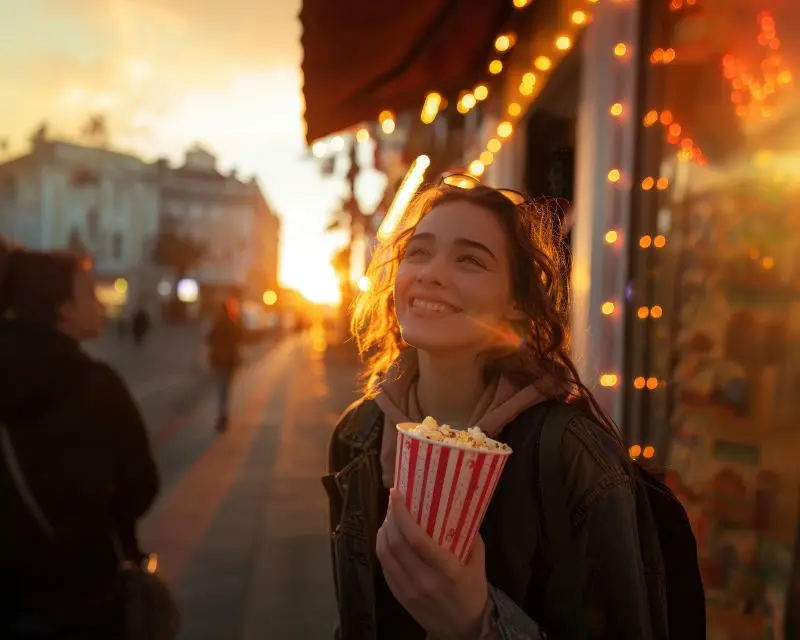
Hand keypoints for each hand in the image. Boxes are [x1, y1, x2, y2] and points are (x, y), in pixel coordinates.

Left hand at [376, 489, 489, 638]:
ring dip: (383, 531)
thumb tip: (457, 506)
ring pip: (385, 555)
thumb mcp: (478, 562)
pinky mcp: (400, 597)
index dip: (402, 515)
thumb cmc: (472, 590)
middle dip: (391, 518)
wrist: (464, 628)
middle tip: (394, 502)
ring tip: (389, 518)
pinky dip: (382, 548)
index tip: (397, 495)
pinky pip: (385, 568)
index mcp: (447, 570)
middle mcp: (425, 580)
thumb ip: (469, 535)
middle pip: (396, 543)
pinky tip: (387, 537)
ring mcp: (409, 590)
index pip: (416, 539)